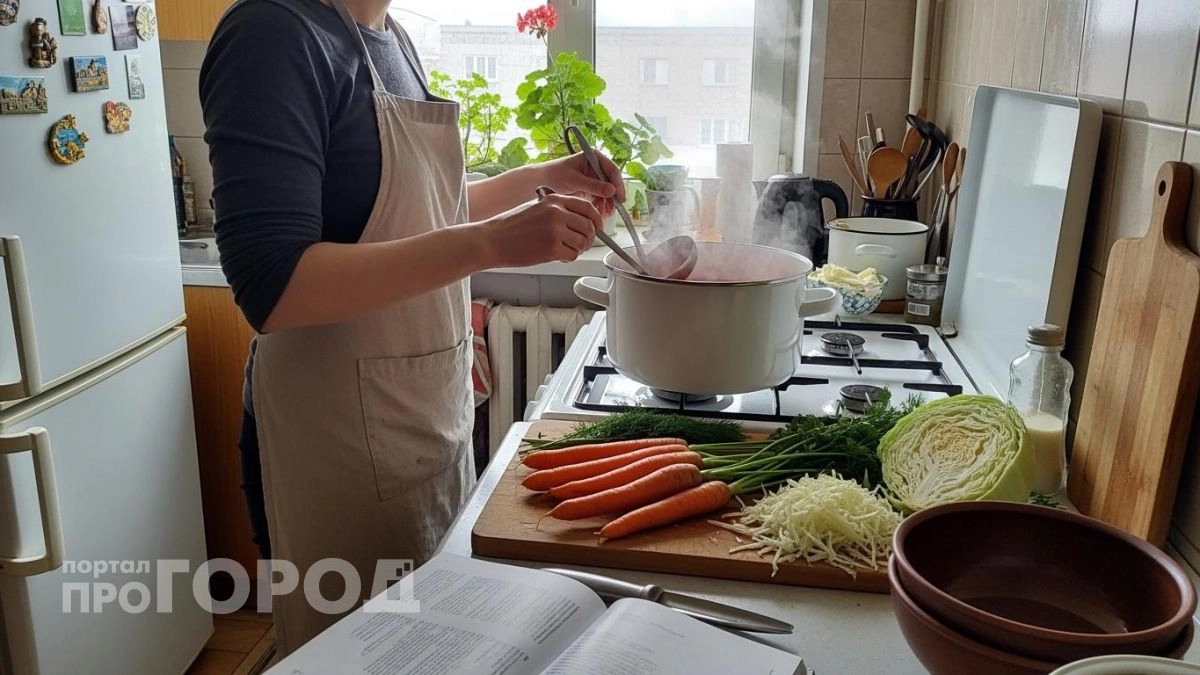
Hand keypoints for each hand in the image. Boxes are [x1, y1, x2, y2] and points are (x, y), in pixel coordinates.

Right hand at [479, 193, 600, 266]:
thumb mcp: (536, 208)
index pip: (587, 207)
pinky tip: (558, 256)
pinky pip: (572, 255)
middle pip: (589, 226)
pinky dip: (569, 258)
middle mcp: (557, 213)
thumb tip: (580, 220)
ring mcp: (555, 231)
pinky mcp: (552, 249)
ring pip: (583, 242)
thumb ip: (558, 210)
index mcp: (554, 200)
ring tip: (566, 250)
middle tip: (582, 244)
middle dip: (590, 238)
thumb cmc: (510, 227)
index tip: (597, 227)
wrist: (491, 240)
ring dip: (578, 249)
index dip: (597, 219)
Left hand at [538, 152, 627, 216]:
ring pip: (607, 190)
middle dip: (613, 195)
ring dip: (608, 201)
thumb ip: (593, 186)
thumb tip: (612, 191)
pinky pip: (600, 195)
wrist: (543, 181)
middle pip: (611, 180)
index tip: (620, 196)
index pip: (611, 169)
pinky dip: (601, 203)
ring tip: (606, 212)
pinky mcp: (591, 186)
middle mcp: (596, 165)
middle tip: (615, 208)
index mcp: (593, 157)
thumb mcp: (574, 181)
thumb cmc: (556, 175)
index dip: (618, 183)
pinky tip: (600, 211)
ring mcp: (594, 176)